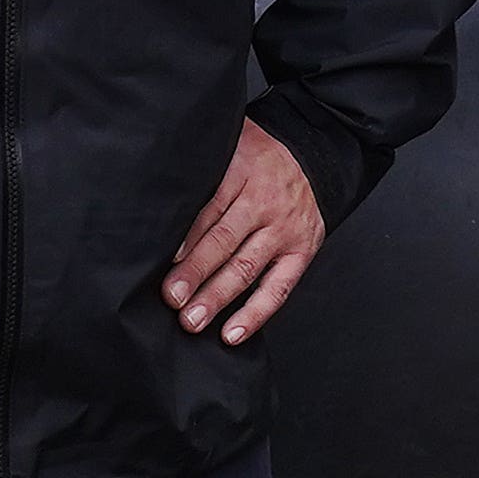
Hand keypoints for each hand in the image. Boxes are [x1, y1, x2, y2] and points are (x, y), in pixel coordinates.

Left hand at [165, 119, 325, 345]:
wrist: (318, 156)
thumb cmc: (261, 155)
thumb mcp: (230, 144)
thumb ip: (202, 167)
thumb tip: (160, 198)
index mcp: (243, 171)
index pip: (211, 207)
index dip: (187, 237)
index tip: (165, 261)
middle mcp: (265, 202)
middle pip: (225, 241)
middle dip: (196, 272)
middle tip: (172, 298)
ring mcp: (284, 230)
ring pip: (247, 268)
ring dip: (217, 297)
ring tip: (192, 320)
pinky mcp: (301, 252)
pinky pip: (278, 289)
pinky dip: (255, 314)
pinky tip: (232, 333)